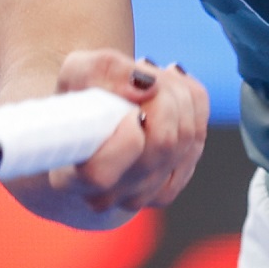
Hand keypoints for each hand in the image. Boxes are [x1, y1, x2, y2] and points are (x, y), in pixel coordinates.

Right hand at [22, 49, 207, 226]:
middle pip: (162, 144)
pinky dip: (191, 106)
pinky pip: (198, 138)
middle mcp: (106, 196)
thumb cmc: (78, 101)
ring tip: (153, 78)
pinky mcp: (167, 189)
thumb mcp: (76, 72)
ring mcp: (140, 198)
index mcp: (71, 178)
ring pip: (186, 138)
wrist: (88, 125)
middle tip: (144, 69)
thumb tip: (148, 85)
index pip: (100, 173)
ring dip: (177, 94)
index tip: (129, 109)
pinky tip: (169, 93)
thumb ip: (104, 70)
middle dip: (163, 93)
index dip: (126, 138)